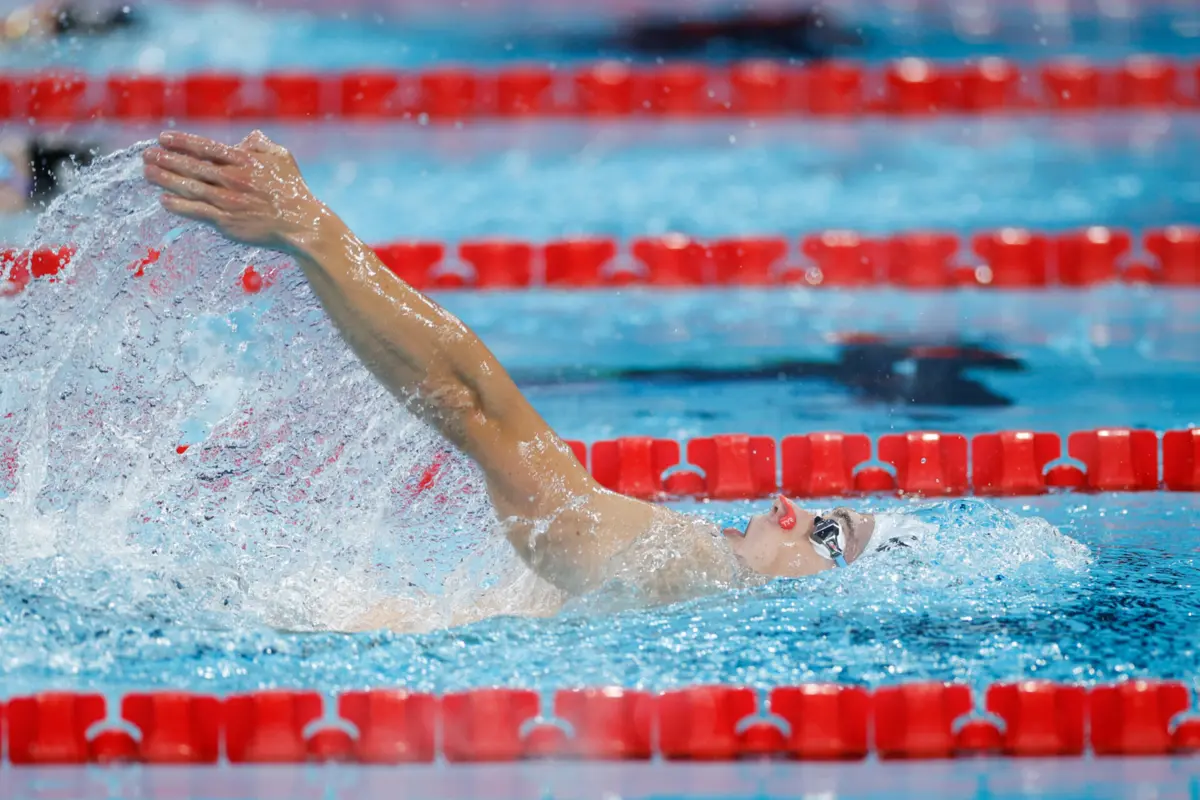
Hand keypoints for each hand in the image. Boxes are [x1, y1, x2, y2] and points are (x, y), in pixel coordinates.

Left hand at [143, 130, 327, 254]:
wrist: (302, 224)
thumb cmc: (294, 190)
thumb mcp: (282, 157)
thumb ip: (261, 144)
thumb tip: (246, 137)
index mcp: (244, 161)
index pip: (206, 148)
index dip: (182, 142)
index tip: (163, 138)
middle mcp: (233, 179)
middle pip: (192, 166)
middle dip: (166, 159)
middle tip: (147, 154)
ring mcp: (229, 201)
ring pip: (190, 187)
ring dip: (165, 179)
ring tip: (147, 172)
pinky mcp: (228, 223)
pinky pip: (198, 212)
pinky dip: (179, 206)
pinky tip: (164, 200)